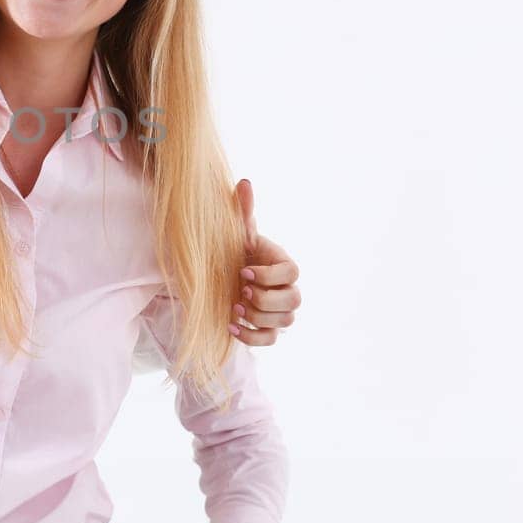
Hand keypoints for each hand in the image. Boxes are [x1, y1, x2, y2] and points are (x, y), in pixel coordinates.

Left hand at [231, 178, 301, 346]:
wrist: (228, 276)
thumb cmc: (238, 252)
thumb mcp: (239, 232)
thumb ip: (243, 211)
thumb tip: (244, 183)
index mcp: (284, 265)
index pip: (292, 272)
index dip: (270, 275)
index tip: (244, 271)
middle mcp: (288, 289)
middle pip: (294, 301)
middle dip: (266, 298)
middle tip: (241, 291)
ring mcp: (281, 311)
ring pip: (284, 321)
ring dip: (258, 316)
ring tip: (234, 306)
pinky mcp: (269, 329)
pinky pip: (270, 340)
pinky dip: (252, 336)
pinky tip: (231, 326)